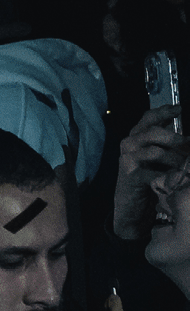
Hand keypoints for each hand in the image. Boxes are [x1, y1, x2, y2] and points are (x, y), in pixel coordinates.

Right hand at [113, 106, 182, 241]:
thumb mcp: (157, 155)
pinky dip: (169, 176)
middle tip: (188, 144)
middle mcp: (129, 144)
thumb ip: (166, 142)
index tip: (180, 109)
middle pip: (153, 132)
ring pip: (155, 152)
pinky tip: (178, 178)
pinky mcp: (130, 176)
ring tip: (187, 165)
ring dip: (176, 159)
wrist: (131, 202)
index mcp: (136, 136)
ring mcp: (127, 160)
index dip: (164, 112)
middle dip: (175, 138)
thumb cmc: (148, 175)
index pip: (148, 117)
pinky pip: (154, 173)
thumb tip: (186, 135)